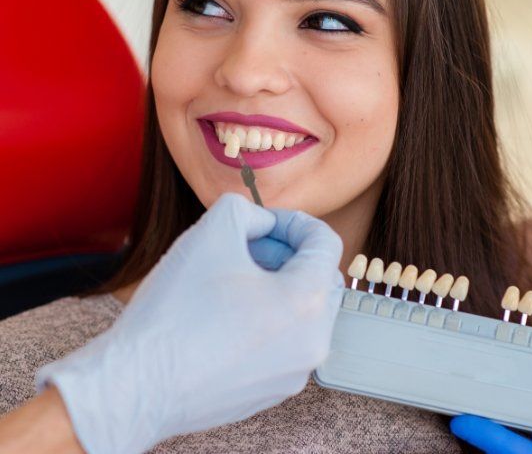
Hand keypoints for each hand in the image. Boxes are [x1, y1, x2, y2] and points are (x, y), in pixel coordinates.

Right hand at [34, 192, 343, 453]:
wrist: (135, 386)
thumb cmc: (175, 310)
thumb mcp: (213, 230)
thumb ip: (249, 210)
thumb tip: (263, 224)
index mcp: (309, 301)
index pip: (325, 242)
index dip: (294, 221)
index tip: (263, 223)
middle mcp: (314, 342)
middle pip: (319, 277)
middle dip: (287, 254)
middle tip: (247, 249)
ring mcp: (294, 373)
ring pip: (302, 311)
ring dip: (277, 285)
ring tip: (232, 281)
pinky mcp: (271, 391)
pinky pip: (284, 342)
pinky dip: (267, 319)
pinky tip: (225, 315)